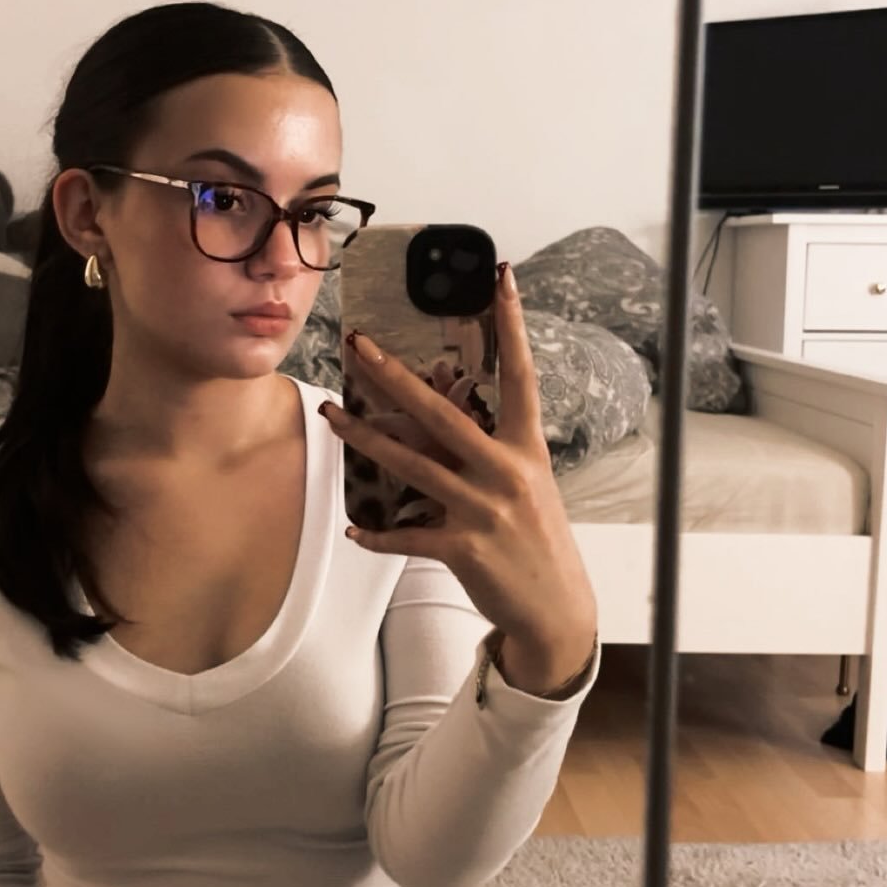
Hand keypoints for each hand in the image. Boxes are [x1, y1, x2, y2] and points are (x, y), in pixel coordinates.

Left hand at [319, 264, 597, 689]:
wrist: (556, 608)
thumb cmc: (538, 539)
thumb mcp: (525, 487)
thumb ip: (483, 453)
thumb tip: (431, 427)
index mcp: (527, 449)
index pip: (520, 374)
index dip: (512, 324)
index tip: (501, 278)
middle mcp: (506, 472)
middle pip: (441, 413)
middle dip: (394, 376)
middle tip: (358, 344)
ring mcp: (484, 510)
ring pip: (410, 466)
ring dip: (363, 440)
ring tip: (330, 416)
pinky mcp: (464, 549)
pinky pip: (407, 536)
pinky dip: (379, 535)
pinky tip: (355, 530)